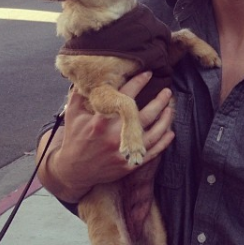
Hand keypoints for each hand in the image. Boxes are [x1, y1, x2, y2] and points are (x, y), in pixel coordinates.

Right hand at [46, 71, 174, 200]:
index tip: (148, 73)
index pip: (125, 97)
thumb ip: (80, 93)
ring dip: (165, 120)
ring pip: (152, 134)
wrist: (74, 171)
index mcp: (101, 121)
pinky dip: (163, 142)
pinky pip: (151, 153)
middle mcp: (114, 136)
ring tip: (171, 108)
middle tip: (167, 91)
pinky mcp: (128, 165)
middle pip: (144, 115)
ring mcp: (123, 152)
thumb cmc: (74, 138)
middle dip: (159, 101)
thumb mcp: (73, 114)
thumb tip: (87, 74)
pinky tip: (170, 132)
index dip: (138, 83)